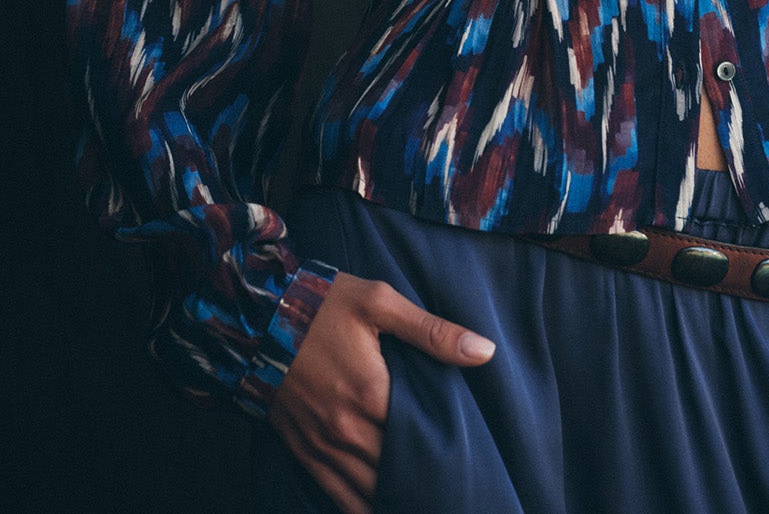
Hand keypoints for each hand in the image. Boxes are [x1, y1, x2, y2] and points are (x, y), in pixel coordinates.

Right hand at [266, 268, 496, 513]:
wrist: (256, 314)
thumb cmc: (323, 303)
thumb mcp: (380, 302)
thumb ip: (433, 332)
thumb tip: (485, 352)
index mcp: (371, 393)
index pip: (420, 440)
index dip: (445, 452)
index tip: (468, 458)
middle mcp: (346, 428)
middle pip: (394, 470)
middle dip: (422, 477)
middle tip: (452, 486)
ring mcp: (321, 444)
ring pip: (366, 491)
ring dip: (393, 497)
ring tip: (423, 500)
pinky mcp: (302, 449)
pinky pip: (334, 494)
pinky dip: (358, 507)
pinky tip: (381, 509)